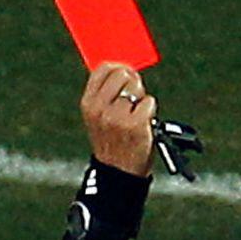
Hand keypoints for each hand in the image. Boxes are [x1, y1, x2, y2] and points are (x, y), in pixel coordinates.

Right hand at [80, 62, 156, 176]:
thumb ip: (107, 93)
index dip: (119, 67)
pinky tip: (145, 123)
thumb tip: (126, 68)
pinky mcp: (135, 125)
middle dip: (133, 82)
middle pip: (122, 74)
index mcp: (88, 103)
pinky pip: (149, 102)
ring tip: (138, 113)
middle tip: (136, 97)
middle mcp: (100, 108)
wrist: (118, 172)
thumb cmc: (113, 141)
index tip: (128, 73)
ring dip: (142, 98)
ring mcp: (117, 117)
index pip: (104, 69)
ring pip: (137, 88)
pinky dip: (151, 111)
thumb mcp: (100, 116)